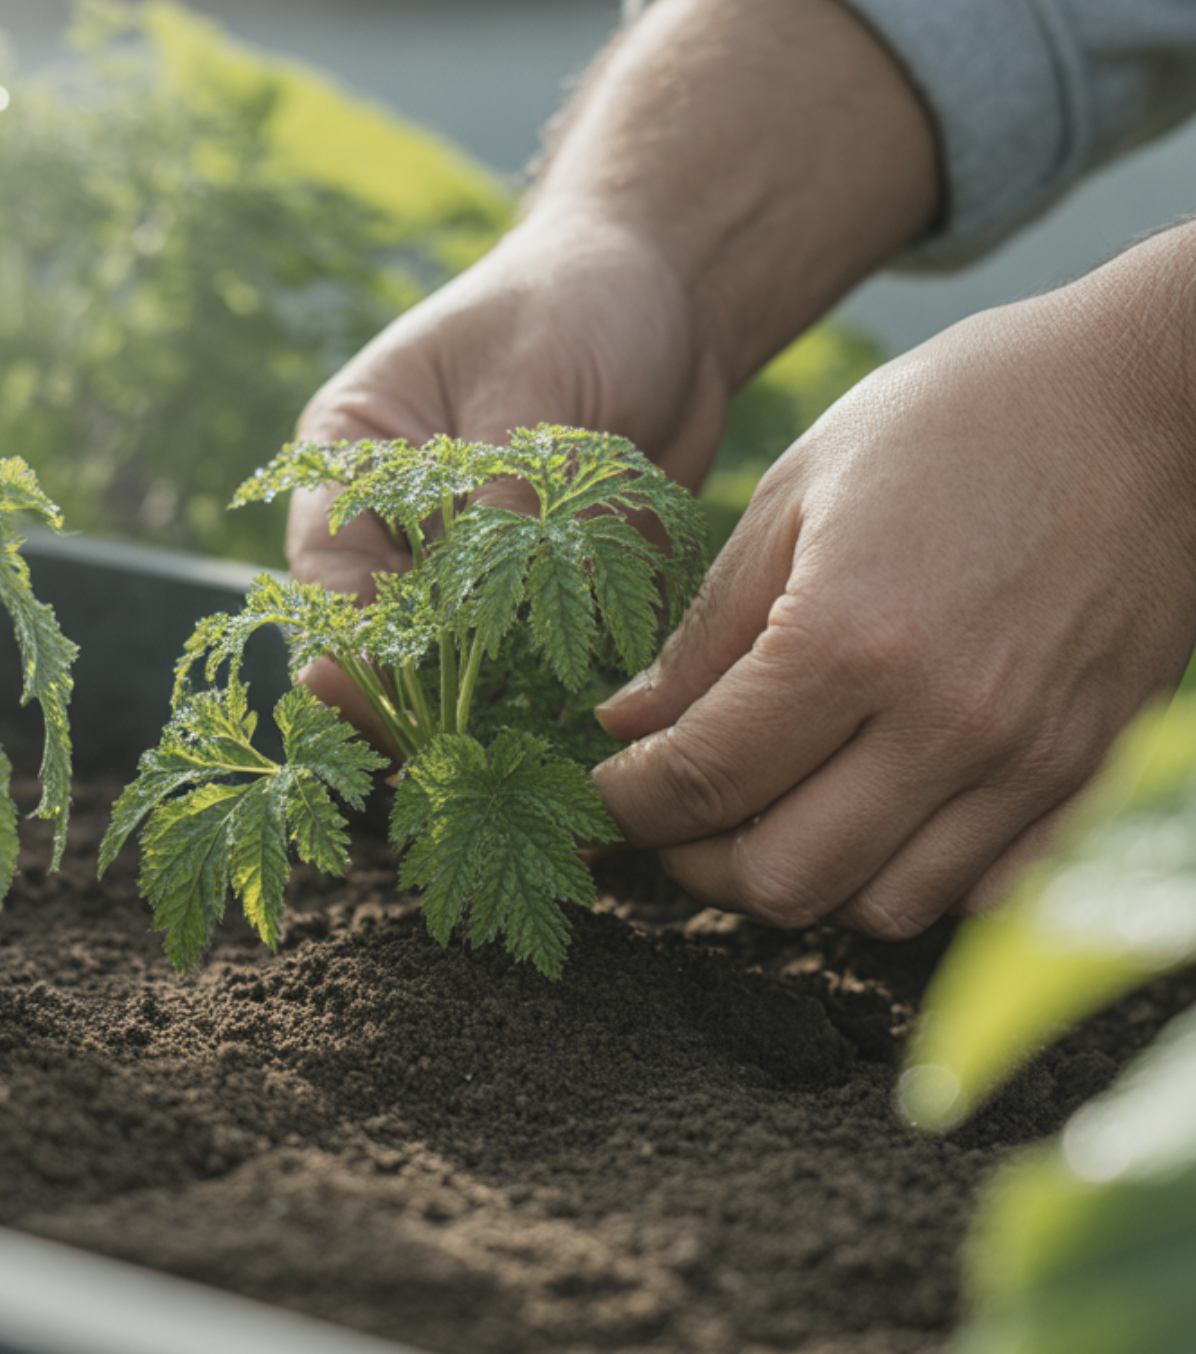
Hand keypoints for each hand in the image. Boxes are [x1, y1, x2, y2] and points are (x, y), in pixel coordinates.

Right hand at [287, 214, 727, 747]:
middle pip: (391, 635)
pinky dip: (560, 693)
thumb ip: (499, 491)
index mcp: (359, 455)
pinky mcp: (552, 586)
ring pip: (466, 663)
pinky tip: (585, 735)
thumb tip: (479, 612)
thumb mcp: (530, 379)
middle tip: (456, 760)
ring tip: (523, 764)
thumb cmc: (577, 302)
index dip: (351, 641)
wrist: (671, 292)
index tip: (379, 697)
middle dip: (421, 700)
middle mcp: (407, 520)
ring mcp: (481, 560)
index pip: (329, 569)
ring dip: (493, 711)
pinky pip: (544, 656)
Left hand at [593, 229, 1195, 937]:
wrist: (1152, 400)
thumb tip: (633, 725)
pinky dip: (901, 876)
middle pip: (780, 879)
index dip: (630, 802)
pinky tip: (869, 816)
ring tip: (767, 814)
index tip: (607, 789)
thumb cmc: (964, 418)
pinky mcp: (1082, 773)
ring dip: (798, 879)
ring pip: (876, 909)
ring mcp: (1025, 762)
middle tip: (672, 815)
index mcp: (851, 638)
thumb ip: (709, 627)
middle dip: (696, 863)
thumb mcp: (800, 490)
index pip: (703, 779)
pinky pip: (975, 892)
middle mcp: (944, 724)